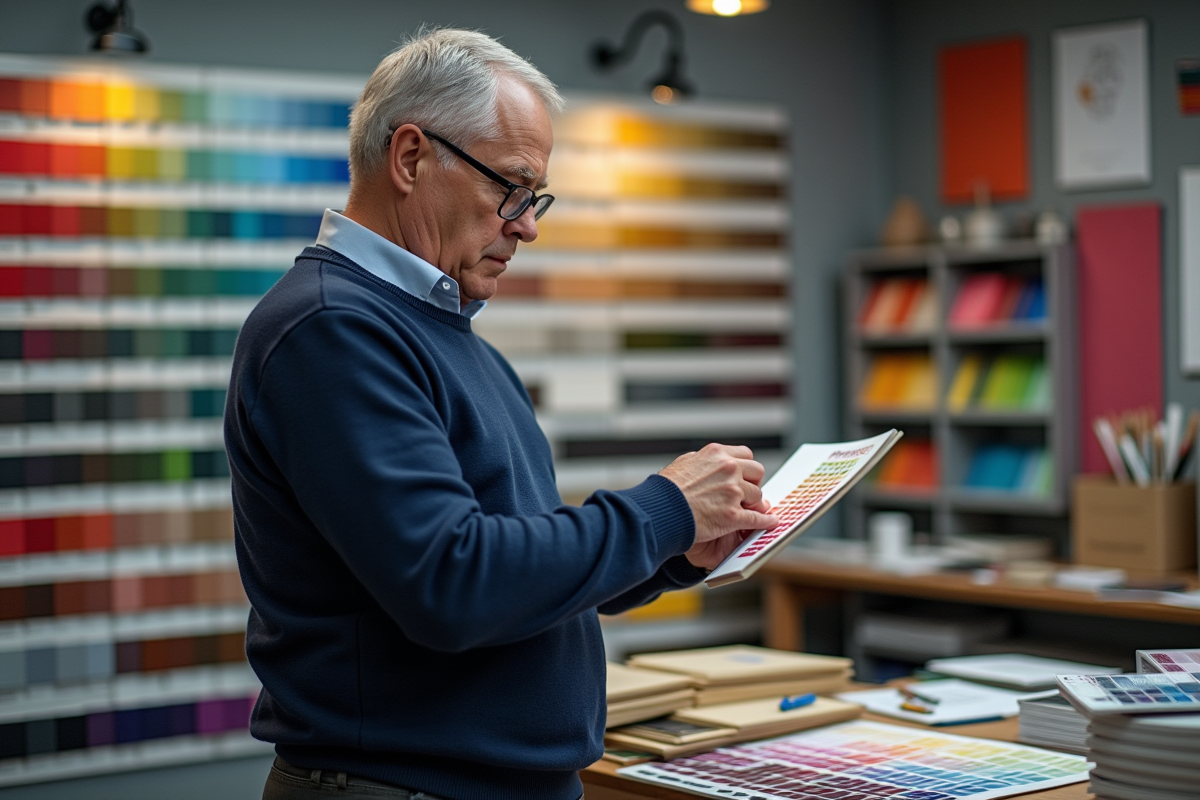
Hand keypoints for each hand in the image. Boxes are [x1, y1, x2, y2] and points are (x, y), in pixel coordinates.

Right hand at [658, 444, 778, 567]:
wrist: (660, 510)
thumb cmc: (666, 490)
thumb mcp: (684, 463)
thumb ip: (703, 462)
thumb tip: (711, 464)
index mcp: (716, 454)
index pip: (745, 454)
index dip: (745, 467)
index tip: (744, 475)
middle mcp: (728, 469)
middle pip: (757, 472)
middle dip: (753, 483)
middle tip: (747, 492)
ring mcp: (733, 492)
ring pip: (757, 496)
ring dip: (753, 503)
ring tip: (746, 510)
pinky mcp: (733, 515)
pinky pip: (757, 518)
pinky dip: (766, 521)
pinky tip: (771, 522)